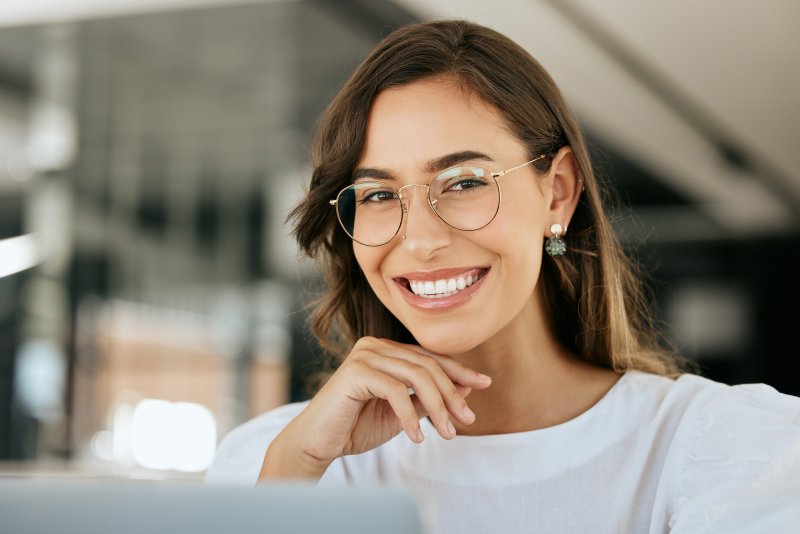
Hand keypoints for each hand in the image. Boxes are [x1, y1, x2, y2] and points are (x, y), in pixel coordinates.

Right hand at [261, 337, 491, 478]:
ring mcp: (364, 355)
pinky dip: (410, 417)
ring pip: (417, 376)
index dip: (459, 370)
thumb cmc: (356, 427)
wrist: (317, 443)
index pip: (430, 357)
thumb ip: (427, 399)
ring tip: (448, 433)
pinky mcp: (356, 372)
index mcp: (386, 350)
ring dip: (438, 407)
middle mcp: (375, 345)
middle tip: (467, 419)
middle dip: (452, 393)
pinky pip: (396, 392)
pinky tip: (417, 437)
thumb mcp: (402, 413)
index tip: (485, 383)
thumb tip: (467, 388)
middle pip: (428, 365)